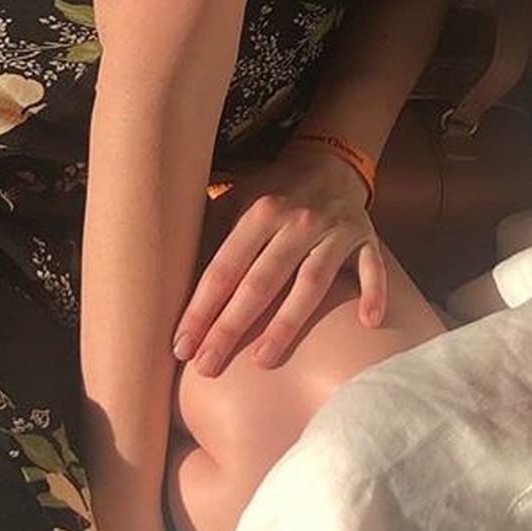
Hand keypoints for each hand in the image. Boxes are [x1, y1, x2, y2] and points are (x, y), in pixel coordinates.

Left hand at [173, 147, 385, 376]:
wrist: (329, 163)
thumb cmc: (271, 194)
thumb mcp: (235, 201)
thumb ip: (206, 233)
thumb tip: (159, 271)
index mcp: (259, 211)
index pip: (224, 267)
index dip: (201, 308)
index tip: (181, 346)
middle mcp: (296, 221)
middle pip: (261, 281)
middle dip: (231, 326)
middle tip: (207, 367)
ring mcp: (334, 231)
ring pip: (311, 282)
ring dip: (287, 323)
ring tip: (263, 361)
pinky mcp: (365, 239)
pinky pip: (371, 269)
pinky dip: (373, 293)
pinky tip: (366, 322)